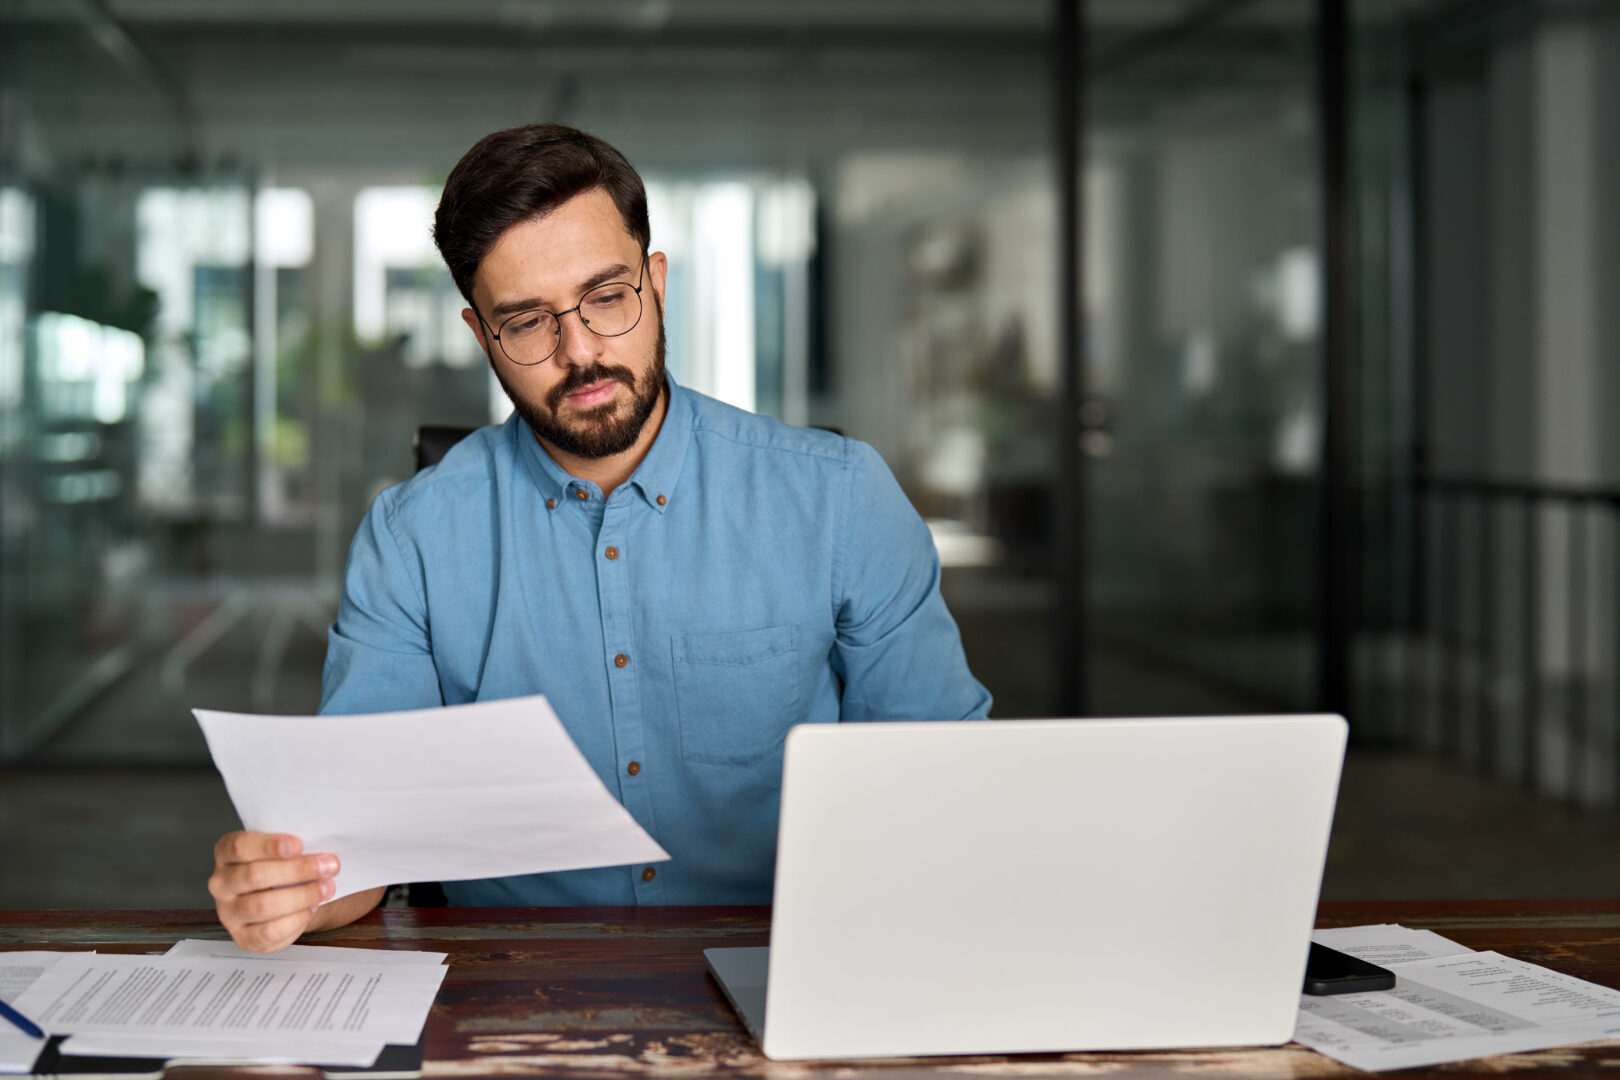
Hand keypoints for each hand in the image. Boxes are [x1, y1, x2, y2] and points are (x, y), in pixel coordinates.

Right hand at [209, 832, 338, 952]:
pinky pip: (269, 932)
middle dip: (298, 869)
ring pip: (264, 905)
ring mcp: (228, 912)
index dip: (269, 845)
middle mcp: (221, 882)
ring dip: (303, 895)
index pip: (240, 846)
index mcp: (226, 852)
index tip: (299, 845)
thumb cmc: (284, 866)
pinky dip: (296, 919)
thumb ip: (293, 847)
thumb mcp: (284, 850)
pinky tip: (310, 908)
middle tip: (330, 865)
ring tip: (327, 887)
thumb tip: (320, 851)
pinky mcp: (242, 938)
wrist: (284, 897)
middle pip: (255, 875)